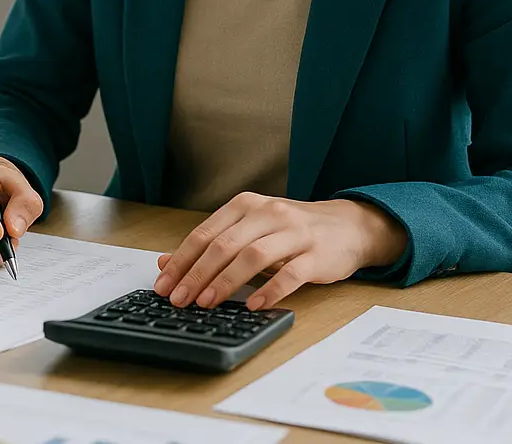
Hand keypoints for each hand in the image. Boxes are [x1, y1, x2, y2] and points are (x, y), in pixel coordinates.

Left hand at [153, 192, 407, 310]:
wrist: (347, 226)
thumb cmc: (290, 231)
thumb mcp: (250, 230)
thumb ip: (213, 244)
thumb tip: (167, 262)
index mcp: (245, 205)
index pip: (205, 233)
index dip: (181, 260)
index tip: (164, 284)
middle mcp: (267, 213)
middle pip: (224, 244)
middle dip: (197, 274)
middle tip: (180, 299)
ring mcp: (293, 232)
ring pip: (252, 256)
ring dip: (226, 281)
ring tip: (208, 303)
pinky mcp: (316, 254)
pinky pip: (290, 274)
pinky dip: (270, 290)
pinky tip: (254, 306)